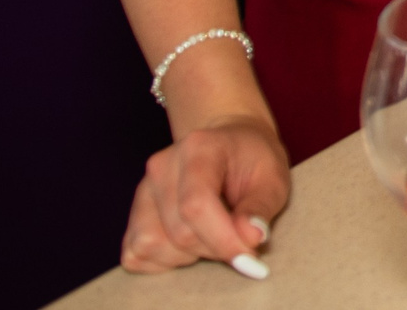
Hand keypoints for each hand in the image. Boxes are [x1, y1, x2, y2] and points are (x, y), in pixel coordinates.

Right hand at [120, 116, 289, 276]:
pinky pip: (136, 254)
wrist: (229, 147)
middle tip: (239, 239)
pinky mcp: (134, 213)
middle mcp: (162, 166)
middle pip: (179, 233)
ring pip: (152, 246)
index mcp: (198, 148)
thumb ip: (261, 207)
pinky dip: (164, 260)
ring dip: (188, 255)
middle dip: (215, 249)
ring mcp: (143, 190)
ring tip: (212, 233)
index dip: (222, 240)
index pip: (196, 205)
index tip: (249, 258)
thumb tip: (250, 238)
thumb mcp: (273, 177)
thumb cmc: (252, 162)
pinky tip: (189, 242)